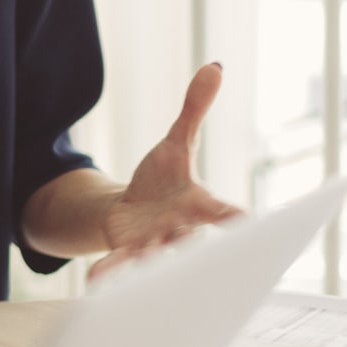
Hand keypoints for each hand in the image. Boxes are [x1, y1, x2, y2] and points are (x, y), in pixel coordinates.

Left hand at [94, 63, 242, 281]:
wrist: (133, 211)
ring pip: (155, 258)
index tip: (251, 222)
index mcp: (197, 205)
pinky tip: (96, 281)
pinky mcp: (126, 252)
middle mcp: (179, 231)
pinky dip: (110, 273)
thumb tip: (215, 65)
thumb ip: (195, 110)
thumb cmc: (163, 180)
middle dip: (194, 246)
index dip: (236, 217)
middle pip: (191, 242)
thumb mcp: (176, 142)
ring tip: (143, 268)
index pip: (222, 212)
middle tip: (199, 252)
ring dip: (150, 263)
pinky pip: (119, 265)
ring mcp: (153, 246)